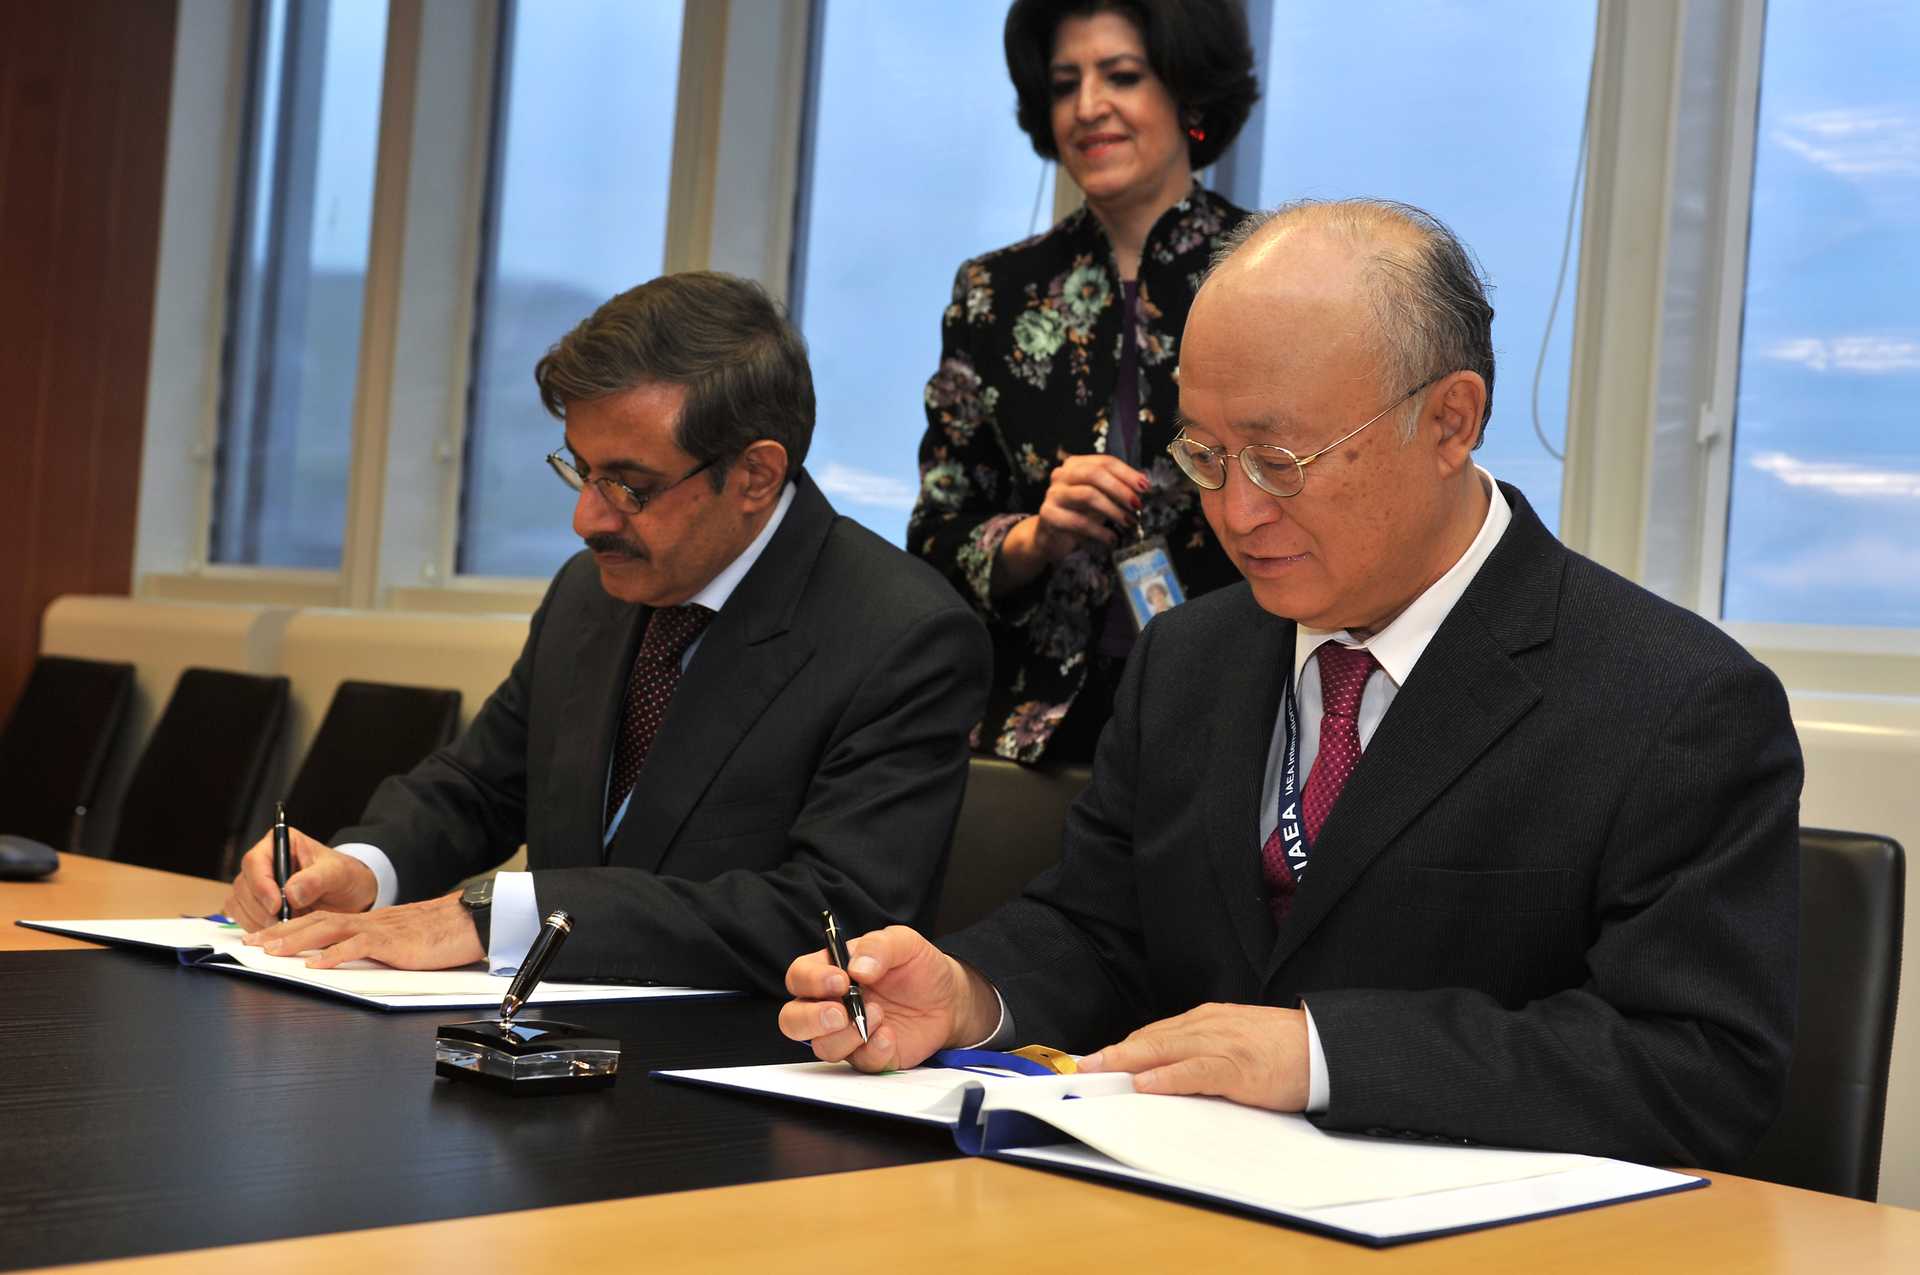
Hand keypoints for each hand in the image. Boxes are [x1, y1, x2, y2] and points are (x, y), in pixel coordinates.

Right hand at [220, 829, 378, 930]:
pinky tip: (280, 930)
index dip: (261, 885)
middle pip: (243, 886)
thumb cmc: (345, 877)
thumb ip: (316, 879)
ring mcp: (257, 885)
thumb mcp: (339, 874)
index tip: (277, 906)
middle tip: (285, 921)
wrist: (350, 897)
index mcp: (280, 844)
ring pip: (239, 904)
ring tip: (288, 925)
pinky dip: (258, 929)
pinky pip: (243, 919)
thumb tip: (291, 892)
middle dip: (261, 908)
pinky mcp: (255, 906)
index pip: (255, 861)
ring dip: (259, 921)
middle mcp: (264, 863)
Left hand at [242, 893, 483, 969]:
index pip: (320, 920)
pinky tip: (317, 965)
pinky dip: (335, 955)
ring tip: (272, 951)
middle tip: (251, 943)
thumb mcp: (399, 941)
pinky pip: (359, 946)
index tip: (263, 939)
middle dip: (280, 933)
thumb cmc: (439, 935)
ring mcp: (379, 930)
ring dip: (297, 940)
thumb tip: (347, 961)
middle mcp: (368, 922)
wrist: (469, 923)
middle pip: (316, 921)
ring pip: (330, 930)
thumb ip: (373, 947)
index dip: (289, 928)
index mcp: (368, 922)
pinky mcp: (393, 943)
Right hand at [777, 925, 999, 1072]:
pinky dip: (874, 1050)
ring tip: (880, 1015)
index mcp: (830, 971)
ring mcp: (847, 1034)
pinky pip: (859, 1063)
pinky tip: (891, 1035)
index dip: (811, 981)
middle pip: (793, 1020)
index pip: (799, 977)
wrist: (949, 997)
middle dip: (811, 1019)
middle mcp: (831, 1005)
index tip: (840, 980)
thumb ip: (879, 946)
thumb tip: (857, 967)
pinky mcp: (868, 1056)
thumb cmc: (918, 966)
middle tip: (840, 1012)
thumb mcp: (904, 942)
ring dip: (848, 1034)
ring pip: (822, 1047)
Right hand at [995, 454, 1148, 592]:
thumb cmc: (1079, 514)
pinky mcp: (1049, 515)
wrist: (1050, 538)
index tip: (1145, 486)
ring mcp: (1053, 494)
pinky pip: (1078, 521)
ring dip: (1113, 510)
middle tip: (1137, 504)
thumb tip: (1144, 483)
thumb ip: (1116, 488)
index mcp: (1076, 465)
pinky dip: (1099, 531)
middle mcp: (1062, 475)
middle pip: (1094, 474)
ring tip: (1128, 522)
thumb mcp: (1100, 498)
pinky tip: (1111, 539)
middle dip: (1120, 489)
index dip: (1127, 473)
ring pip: (1087, 495)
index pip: (1104, 462)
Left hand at [1080, 1003, 1311, 1110]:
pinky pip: (1194, 1071)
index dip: (1125, 1047)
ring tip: (1101, 1072)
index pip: (1156, 1032)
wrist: (1326, 1048)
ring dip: (1129, 1061)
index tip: (1098, 1059)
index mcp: (1208, 1020)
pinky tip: (1146, 1084)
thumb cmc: (1284, 1051)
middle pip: (1152, 1037)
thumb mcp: (1236, 1042)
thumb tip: (1166, 1072)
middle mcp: (1210, 1026)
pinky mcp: (1238, 1067)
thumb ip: (1204, 1051)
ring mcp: (1223, 1044)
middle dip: (1115, 1052)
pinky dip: (1167, 1077)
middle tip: (1085, 1064)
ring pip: (1165, 1049)